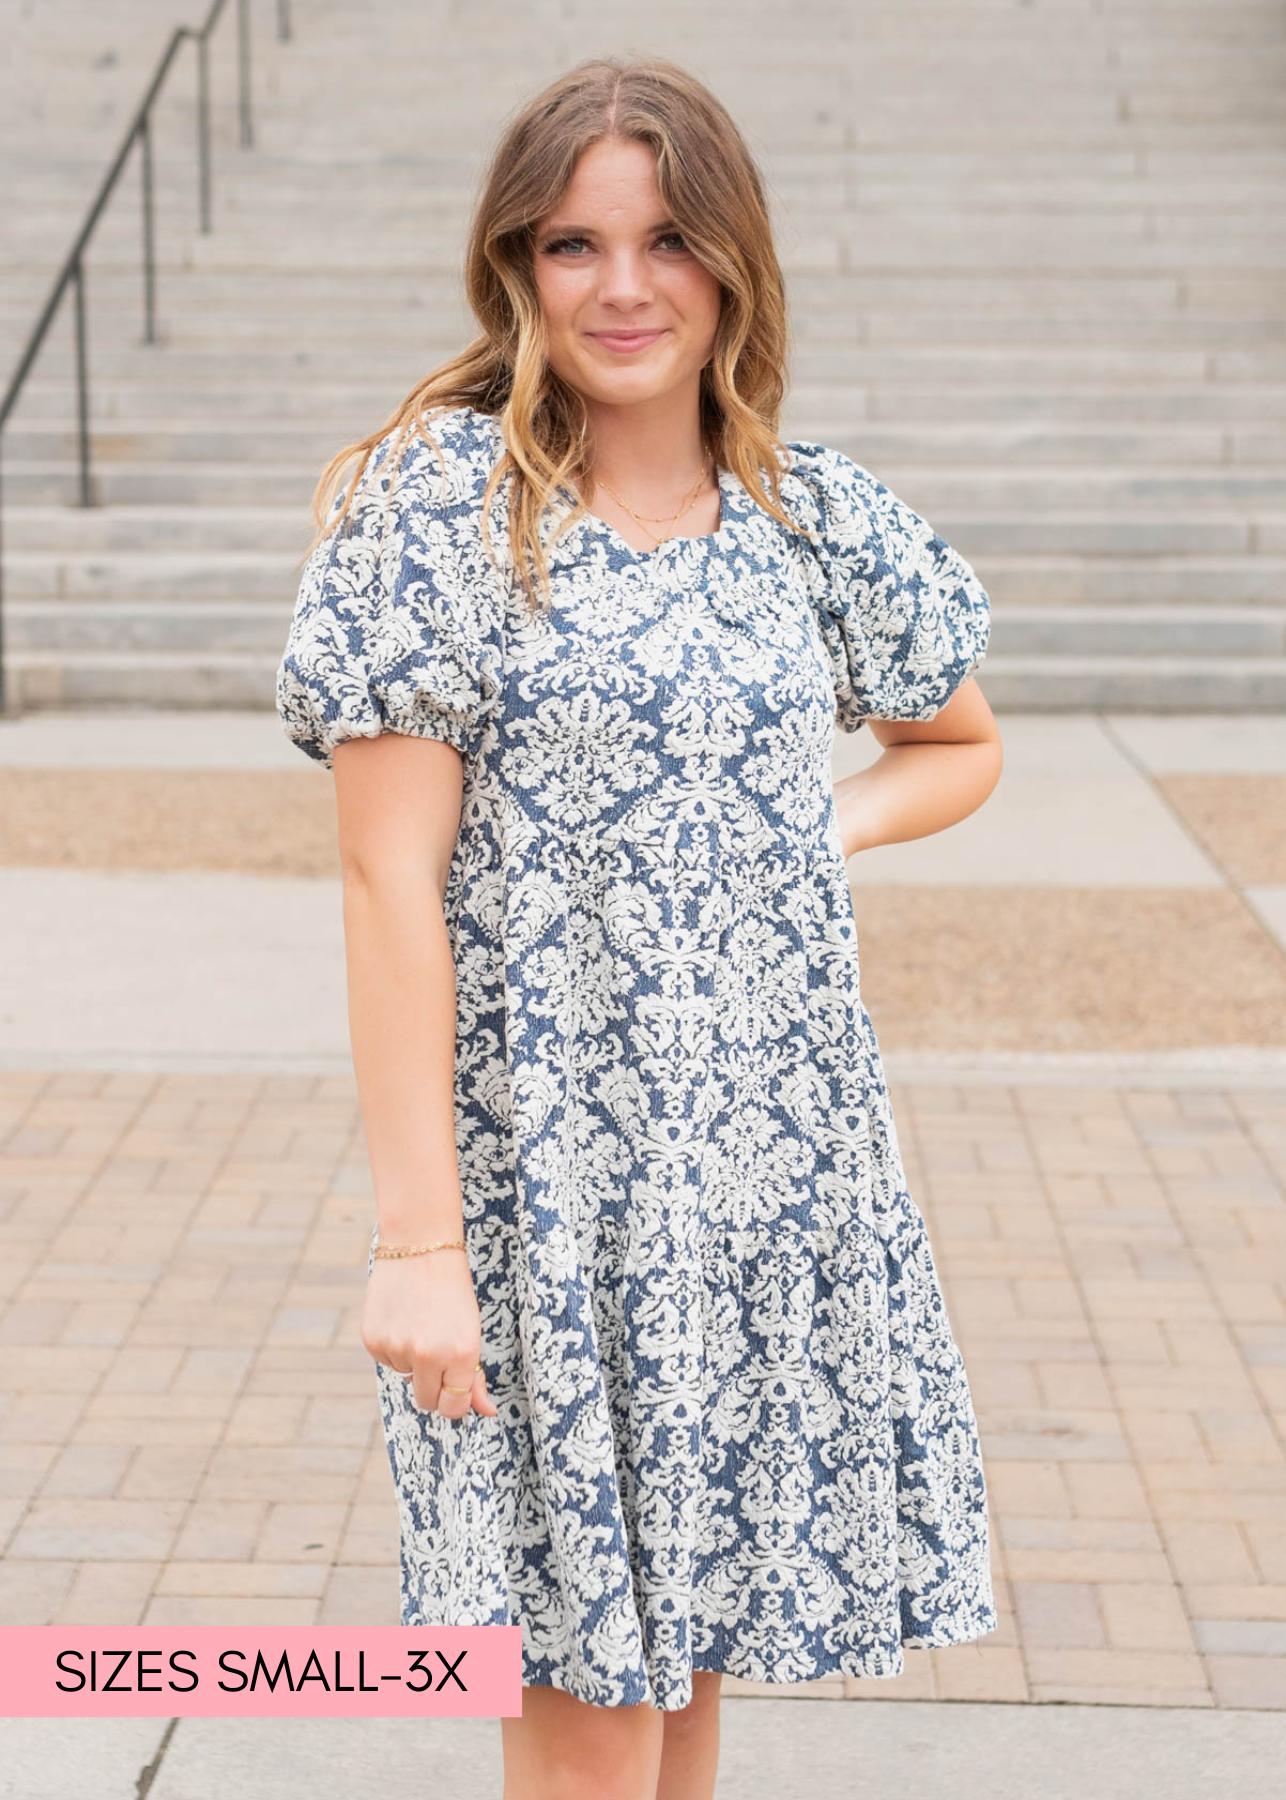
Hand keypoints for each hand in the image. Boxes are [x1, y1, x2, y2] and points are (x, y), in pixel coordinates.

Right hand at [361, 1250, 498, 1420]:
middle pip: (426, 1402)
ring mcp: (397, 1348)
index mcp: (461, 1353)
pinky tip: (402, 1318)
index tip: (453, 1388)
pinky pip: (386, 1361)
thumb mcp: (471, 1330)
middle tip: (438, 1355)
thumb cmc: (453, 1290)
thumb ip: (475, 1376)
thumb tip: (488, 1412)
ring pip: (406, 1378)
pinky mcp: (373, 1340)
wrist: (420, 1247)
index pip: (453, 1407)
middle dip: (433, 1388)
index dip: (454, 1402)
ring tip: (420, 1323)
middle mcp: (428, 1355)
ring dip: (412, 1361)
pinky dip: (394, 1347)